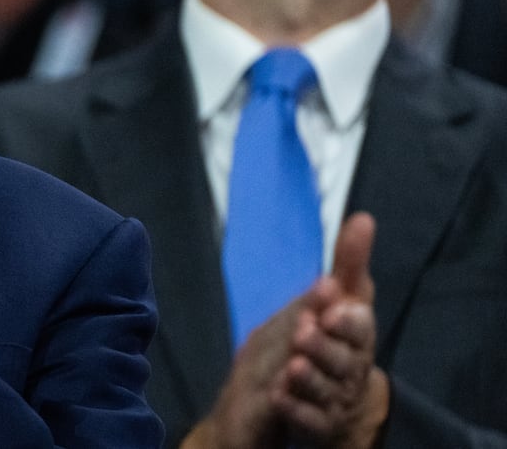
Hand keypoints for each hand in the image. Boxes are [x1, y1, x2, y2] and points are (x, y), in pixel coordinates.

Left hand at [184, 214, 387, 448]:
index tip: (331, 306)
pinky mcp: (316, 423)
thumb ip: (349, 265)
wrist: (332, 400)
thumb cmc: (338, 342)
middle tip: (303, 331)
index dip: (347, 319)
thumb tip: (363, 219)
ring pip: (324, 389)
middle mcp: (349, 368)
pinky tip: (278, 396)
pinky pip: (307, 418)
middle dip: (324, 345)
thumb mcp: (341, 302)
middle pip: (342, 359)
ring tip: (291, 365)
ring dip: (309, 376)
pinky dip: (294, 407)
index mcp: (355, 338)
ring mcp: (333, 398)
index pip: (359, 328)